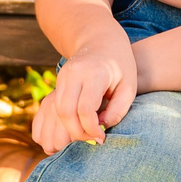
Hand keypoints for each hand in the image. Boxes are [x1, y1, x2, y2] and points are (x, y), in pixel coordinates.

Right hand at [33, 33, 138, 153]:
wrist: (101, 41)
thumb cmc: (120, 66)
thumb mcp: (128, 87)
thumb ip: (118, 110)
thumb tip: (100, 128)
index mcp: (94, 73)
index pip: (85, 109)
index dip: (92, 128)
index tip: (101, 138)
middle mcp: (73, 73)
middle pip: (66, 112)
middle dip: (77, 133)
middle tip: (91, 140)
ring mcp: (62, 76)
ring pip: (56, 111)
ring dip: (67, 129)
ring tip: (84, 136)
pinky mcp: (57, 82)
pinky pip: (52, 108)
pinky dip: (60, 122)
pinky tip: (74, 129)